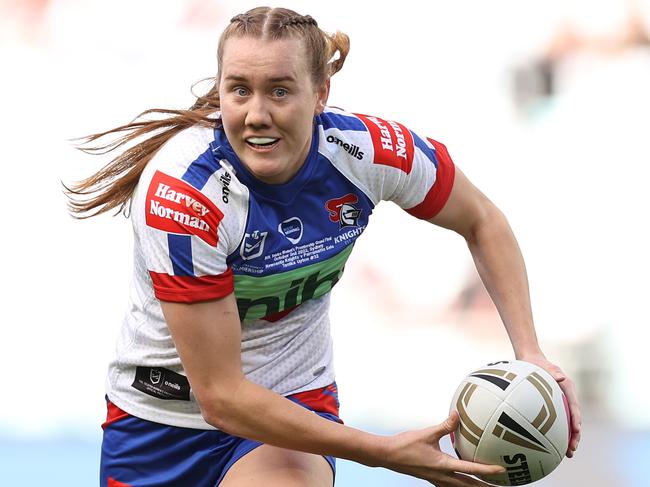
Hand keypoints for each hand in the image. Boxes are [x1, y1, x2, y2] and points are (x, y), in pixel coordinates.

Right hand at [385, 411, 504, 485]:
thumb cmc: (405, 445)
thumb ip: (445, 425)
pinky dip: (461, 485)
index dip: (488, 471)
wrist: (388, 456)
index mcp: (443, 465)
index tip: (502, 471)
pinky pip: (451, 486)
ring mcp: (437, 479)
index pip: (471, 470)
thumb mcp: (427, 433)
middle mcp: (442, 476)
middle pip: (469, 486)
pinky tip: (462, 482)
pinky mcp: (432, 478)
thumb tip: (457, 415)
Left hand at [518, 353, 581, 457]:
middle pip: (573, 420)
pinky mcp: (552, 408)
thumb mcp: (545, 365)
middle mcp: (567, 398)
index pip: (574, 406)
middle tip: (572, 450)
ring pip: (566, 424)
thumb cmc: (537, 363)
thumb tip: (560, 376)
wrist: (530, 361)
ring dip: (568, 439)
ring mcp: (560, 404)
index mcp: (567, 388)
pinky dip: (556, 434)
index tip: (576, 430)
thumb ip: (553, 371)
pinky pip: (556, 423)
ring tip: (567, 454)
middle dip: (575, 436)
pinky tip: (551, 446)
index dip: (576, 418)